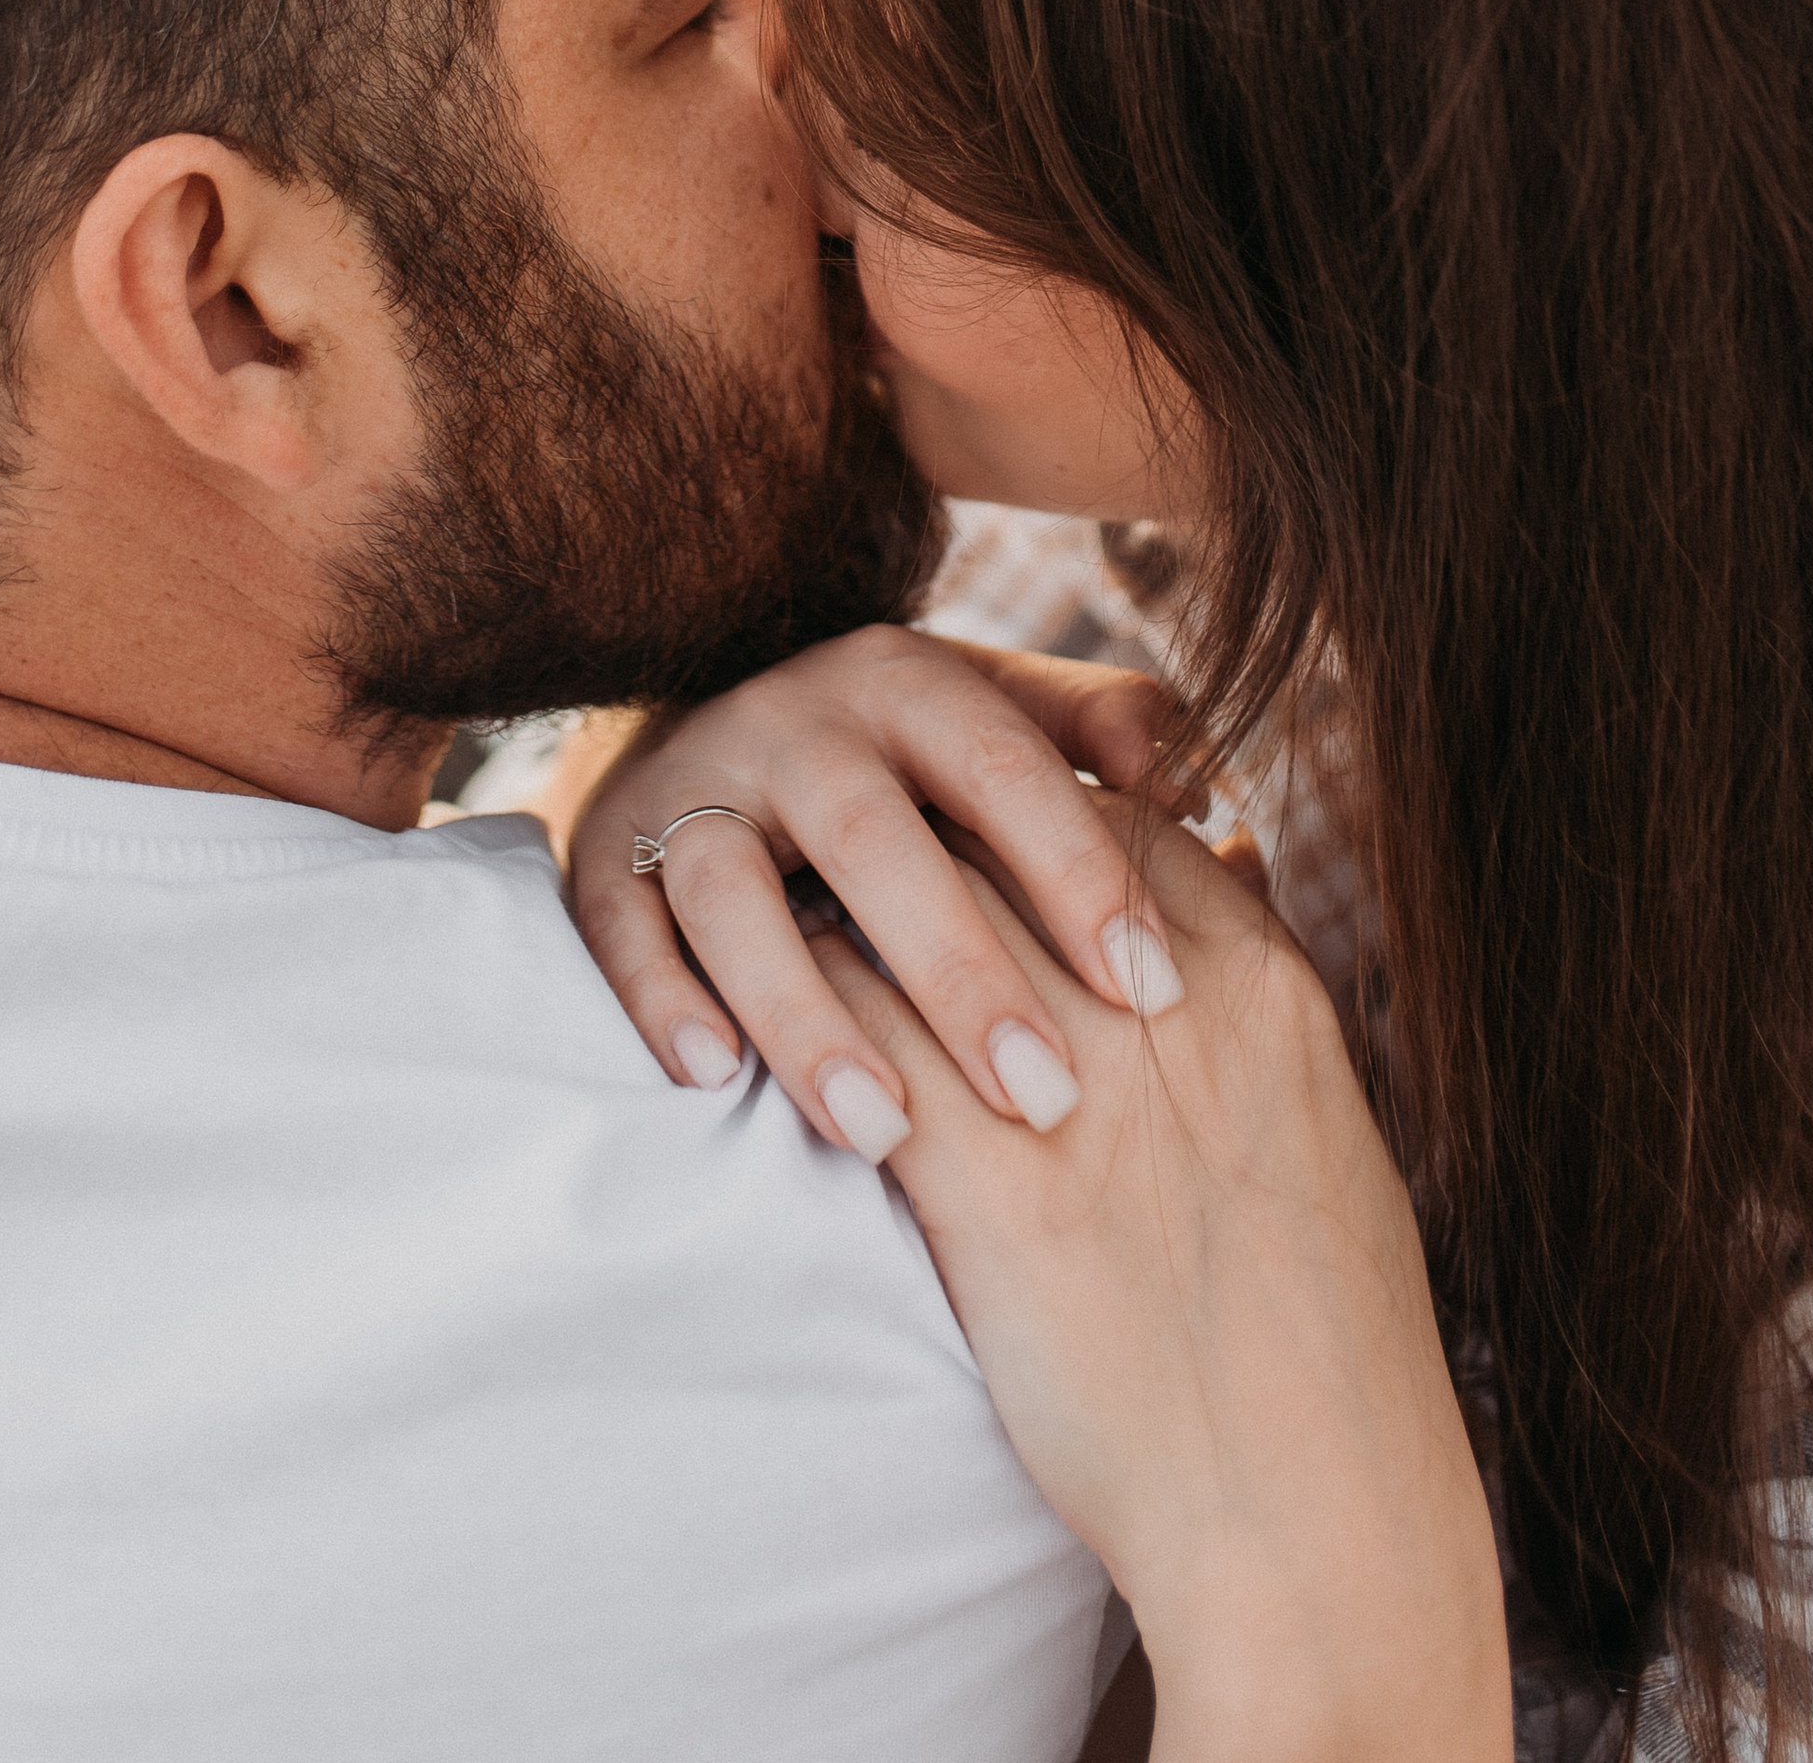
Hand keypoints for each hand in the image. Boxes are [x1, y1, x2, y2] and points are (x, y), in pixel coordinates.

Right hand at [568, 624, 1193, 1153]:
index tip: (1156, 991)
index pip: (1005, 765)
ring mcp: (694, 783)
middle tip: (1045, 1097)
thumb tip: (1203, 789)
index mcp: (910, 682)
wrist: (716, 726)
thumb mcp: (1003, 715)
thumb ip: (1110, 734)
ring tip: (881, 1131)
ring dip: (804, 1009)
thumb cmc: (907, 758)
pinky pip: (619, 921)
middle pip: (874, 835)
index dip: (1080, 872)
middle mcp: (797, 719)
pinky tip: (713, 1079)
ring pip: (732, 886)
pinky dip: (659, 998)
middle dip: (961, 970)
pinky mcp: (608, 851)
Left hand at [812, 806, 1510, 1762]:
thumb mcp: (1328, 1136)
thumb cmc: (1328, 1346)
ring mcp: (1085, 1100)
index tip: (976, 848)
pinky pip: (871, 1052)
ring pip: (923, 928)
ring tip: (797, 930)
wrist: (1315, 1521)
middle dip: (925, 851)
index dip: (1030, 826)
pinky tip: (785, 1038)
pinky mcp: (999, 1198)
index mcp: (1267, 992)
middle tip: (855, 862)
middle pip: (1006, 852)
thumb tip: (1222, 893)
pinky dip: (817, 1026)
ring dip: (852, 917)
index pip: (1114, 823)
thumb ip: (1255, 1013)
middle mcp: (1177, 1016)